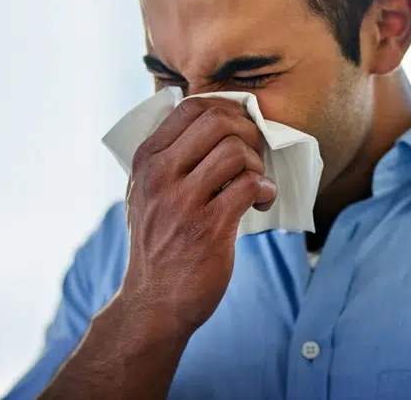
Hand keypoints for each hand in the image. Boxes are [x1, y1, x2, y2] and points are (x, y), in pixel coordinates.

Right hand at [120, 96, 277, 334]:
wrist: (154, 302)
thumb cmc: (158, 242)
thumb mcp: (145, 192)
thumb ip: (170, 157)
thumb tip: (217, 122)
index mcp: (146, 160)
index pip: (190, 108)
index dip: (225, 110)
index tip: (239, 129)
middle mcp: (159, 176)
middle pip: (217, 122)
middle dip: (247, 133)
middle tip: (253, 154)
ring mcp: (182, 202)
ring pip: (235, 151)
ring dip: (256, 163)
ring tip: (255, 183)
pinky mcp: (208, 228)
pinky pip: (249, 185)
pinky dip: (265, 189)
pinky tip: (262, 201)